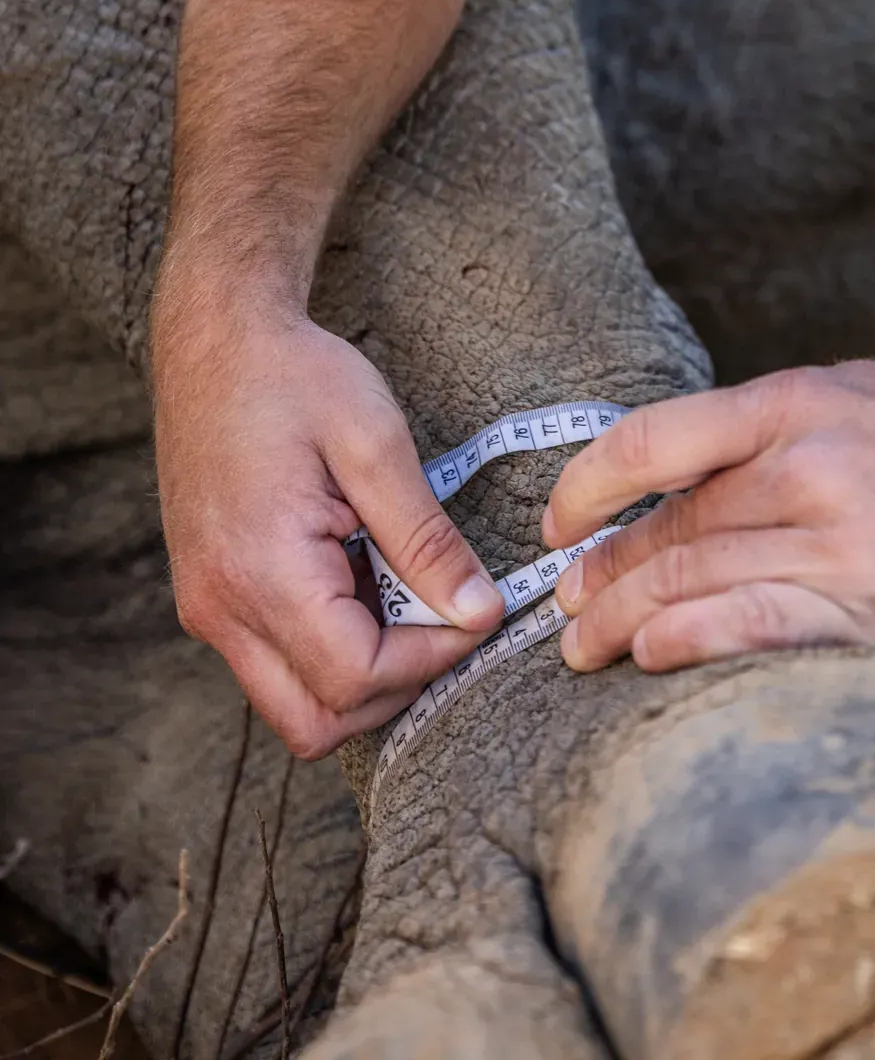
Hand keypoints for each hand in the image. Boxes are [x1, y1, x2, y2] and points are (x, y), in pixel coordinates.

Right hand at [153, 310, 504, 756]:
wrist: (216, 339)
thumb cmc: (294, 376)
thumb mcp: (375, 443)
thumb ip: (426, 539)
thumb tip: (478, 612)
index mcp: (260, 571)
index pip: (354, 678)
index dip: (430, 659)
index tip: (475, 609)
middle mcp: (220, 609)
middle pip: (318, 722)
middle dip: (395, 688)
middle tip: (443, 615)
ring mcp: (208, 609)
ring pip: (296, 704)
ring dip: (364, 671)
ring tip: (401, 585)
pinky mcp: (212, 598)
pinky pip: (279, 663)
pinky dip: (333, 646)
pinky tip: (365, 576)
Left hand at [543, 361, 874, 676]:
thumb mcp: (860, 395)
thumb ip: (770, 431)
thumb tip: (681, 479)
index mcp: (798, 403)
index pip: (654, 439)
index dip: (587, 486)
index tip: (557, 521)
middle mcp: (810, 466)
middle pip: (671, 526)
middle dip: (605, 572)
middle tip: (565, 605)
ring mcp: (842, 543)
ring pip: (698, 581)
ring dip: (627, 621)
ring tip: (586, 649)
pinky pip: (758, 630)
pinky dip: (692, 644)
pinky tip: (652, 658)